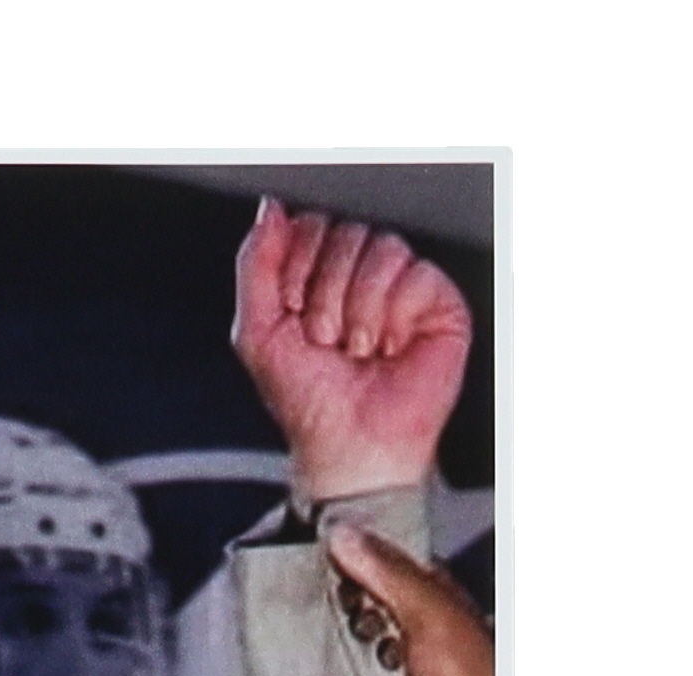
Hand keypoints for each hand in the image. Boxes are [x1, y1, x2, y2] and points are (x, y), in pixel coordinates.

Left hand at [233, 197, 473, 506]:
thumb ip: (255, 266)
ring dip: (358, 310)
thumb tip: (269, 210)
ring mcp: (400, 285)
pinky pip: (415, 273)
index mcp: (318, 276)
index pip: (309, 226)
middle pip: (345, 231)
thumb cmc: (307, 403)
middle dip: (325, 295)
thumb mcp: (257, 333)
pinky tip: (390, 348)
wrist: (348, 447)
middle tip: (327, 341)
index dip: (296, 269)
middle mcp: (359, 275)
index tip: (293, 316)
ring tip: (358, 350)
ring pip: (381, 247)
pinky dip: (394, 317)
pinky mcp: (436, 300)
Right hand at [327, 519, 496, 675]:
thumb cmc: (467, 675)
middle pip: (350, 599)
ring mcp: (380, 656)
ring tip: (355, 648)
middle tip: (350, 614)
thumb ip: (386, 572)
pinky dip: (327, 673)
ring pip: (338, 636)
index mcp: (422, 590)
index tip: (324, 558)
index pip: (372, 560)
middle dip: (340, 605)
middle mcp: (400, 620)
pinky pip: (333, 674)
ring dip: (335, 642)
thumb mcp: (428, 609)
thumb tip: (341, 534)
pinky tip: (332, 671)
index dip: (347, 558)